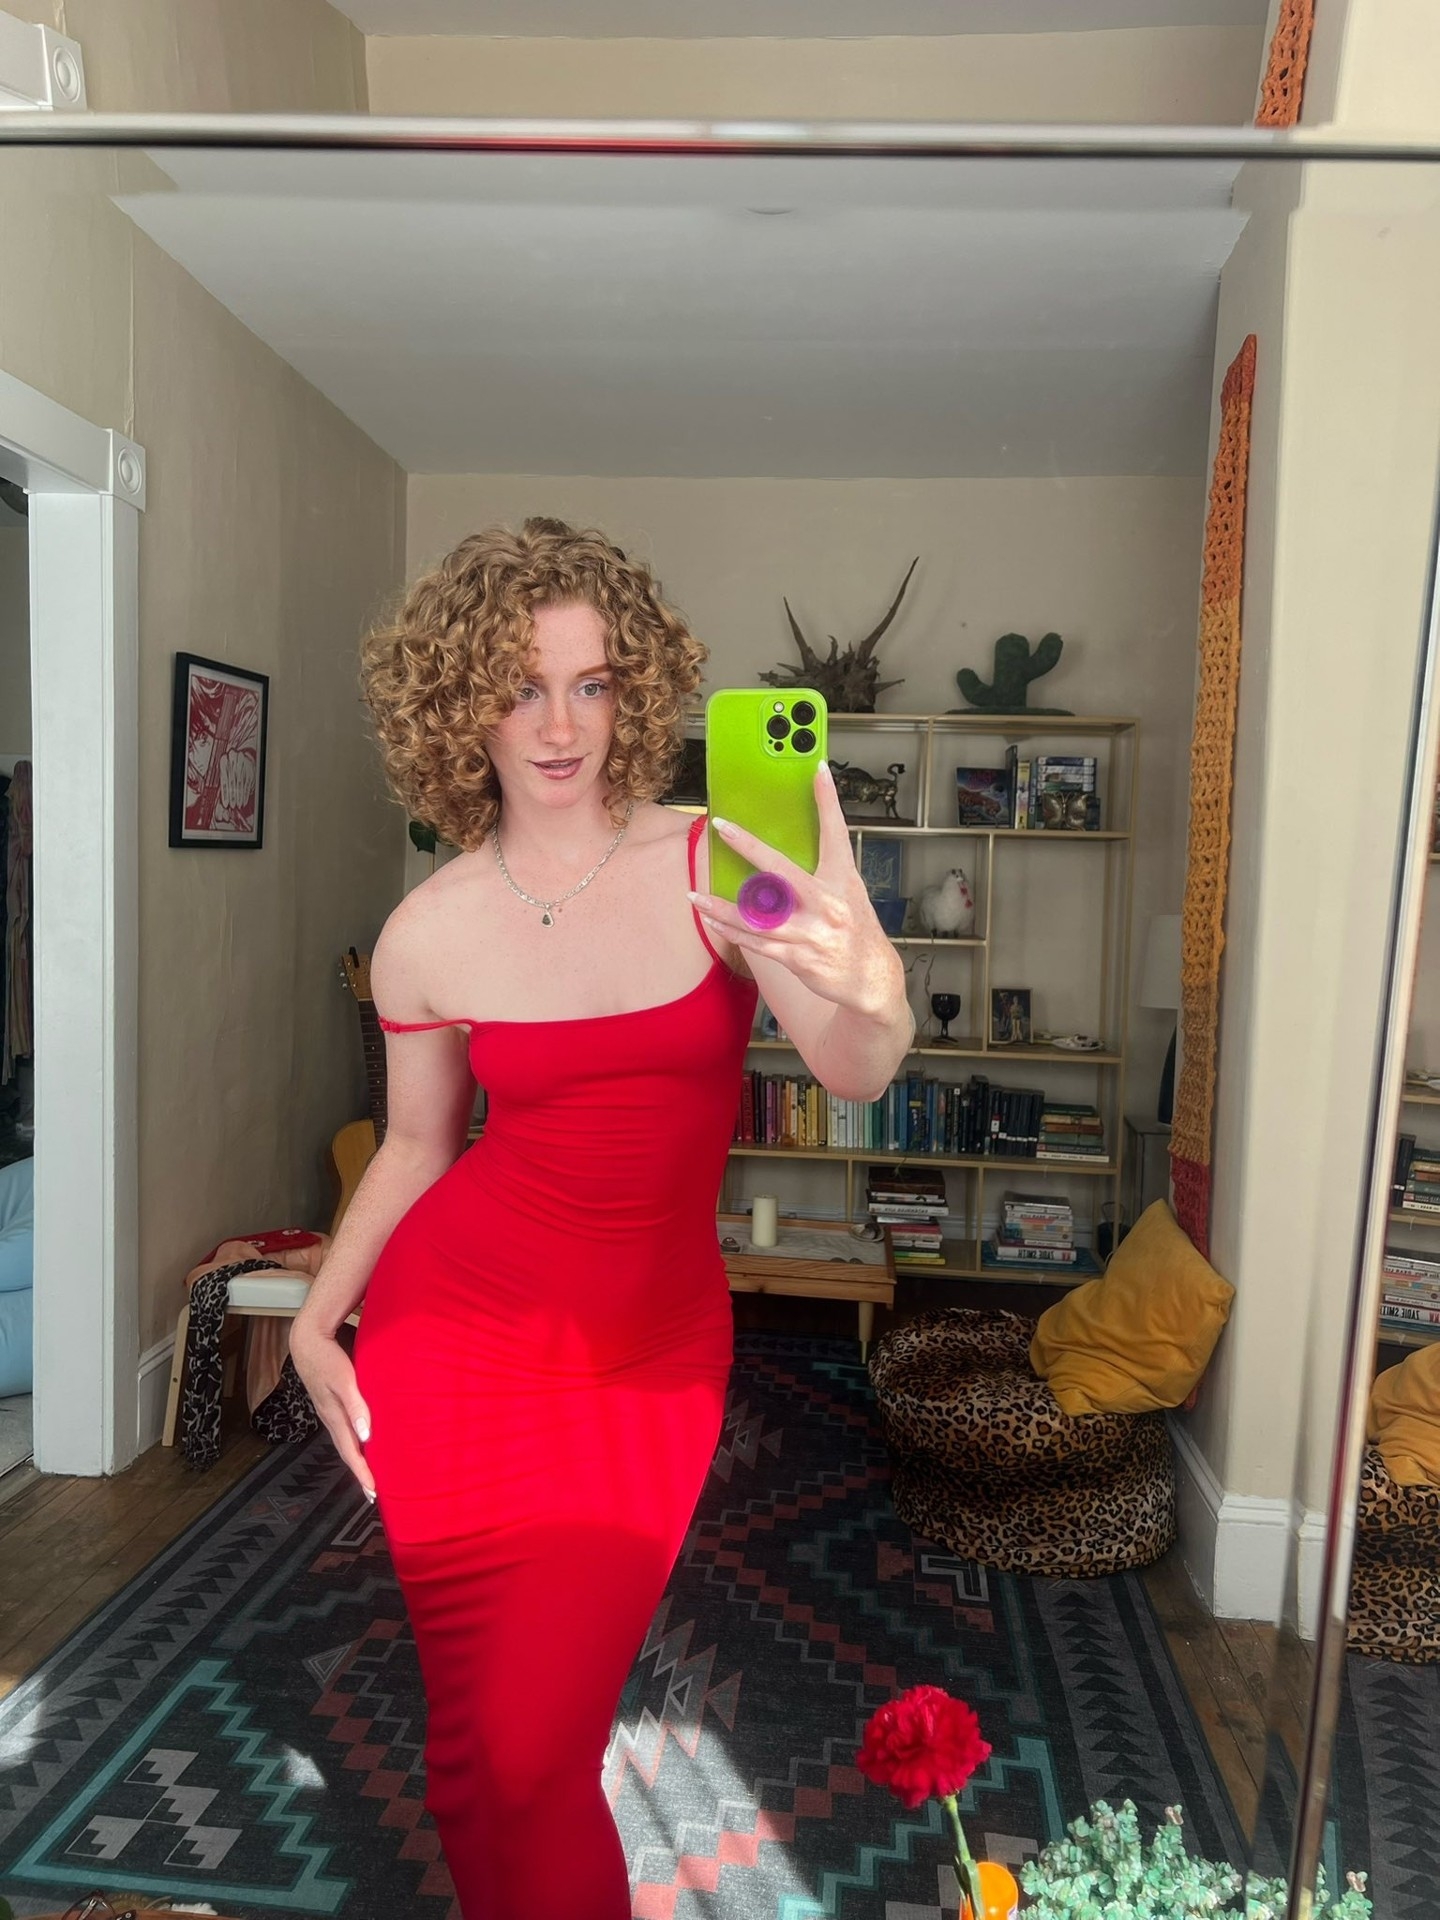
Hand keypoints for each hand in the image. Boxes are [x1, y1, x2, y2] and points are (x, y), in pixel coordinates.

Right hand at [289, 1318, 374, 1500]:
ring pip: (344, 1441)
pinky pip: (343, 1429)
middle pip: (346, 1452)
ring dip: (356, 1459)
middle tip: (372, 1493)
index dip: (361, 1472)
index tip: (372, 1492)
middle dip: (359, 1473)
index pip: (351, 1452)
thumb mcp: (344, 1380)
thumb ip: (355, 1406)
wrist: (306, 1341)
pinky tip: (361, 1441)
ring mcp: (328, 1411)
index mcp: (334, 1417)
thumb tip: (365, 1436)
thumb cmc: (327, 1358)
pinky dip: (353, 1442)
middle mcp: (330, 1419)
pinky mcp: (329, 1403)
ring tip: (368, 1474)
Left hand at [689, 761, 903, 1018]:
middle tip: (722, 827)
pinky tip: (713, 922)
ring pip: (759, 916)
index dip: (828, 801)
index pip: (835, 833)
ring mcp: (812, 933)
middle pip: (782, 871)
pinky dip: (734, 932)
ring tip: (695, 897)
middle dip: (750, 847)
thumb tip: (794, 836)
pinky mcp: (799, 958)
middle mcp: (827, 904)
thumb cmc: (856, 927)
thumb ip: (825, 862)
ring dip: (723, 907)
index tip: (817, 770)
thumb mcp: (848, 889)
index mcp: (842, 880)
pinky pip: (758, 943)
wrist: (871, 978)